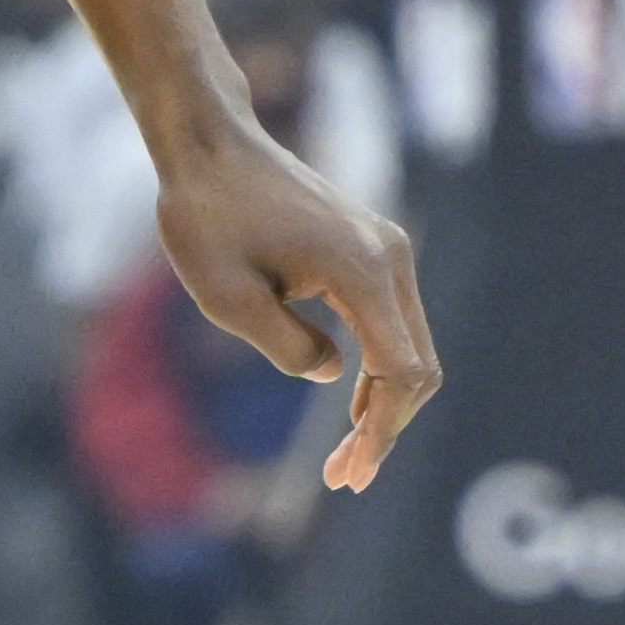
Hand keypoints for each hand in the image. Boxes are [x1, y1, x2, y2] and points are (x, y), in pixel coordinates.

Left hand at [152, 114, 439, 493]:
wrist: (209, 146)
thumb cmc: (205, 216)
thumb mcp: (227, 300)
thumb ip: (288, 348)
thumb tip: (334, 375)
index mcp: (361, 270)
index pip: (401, 371)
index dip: (381, 431)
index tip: (349, 473)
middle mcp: (389, 257)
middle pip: (419, 366)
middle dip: (387, 427)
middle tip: (343, 478)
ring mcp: (386, 248)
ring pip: (411, 346)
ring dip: (385, 402)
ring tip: (345, 457)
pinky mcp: (372, 247)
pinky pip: (392, 322)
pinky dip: (380, 367)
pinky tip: (353, 403)